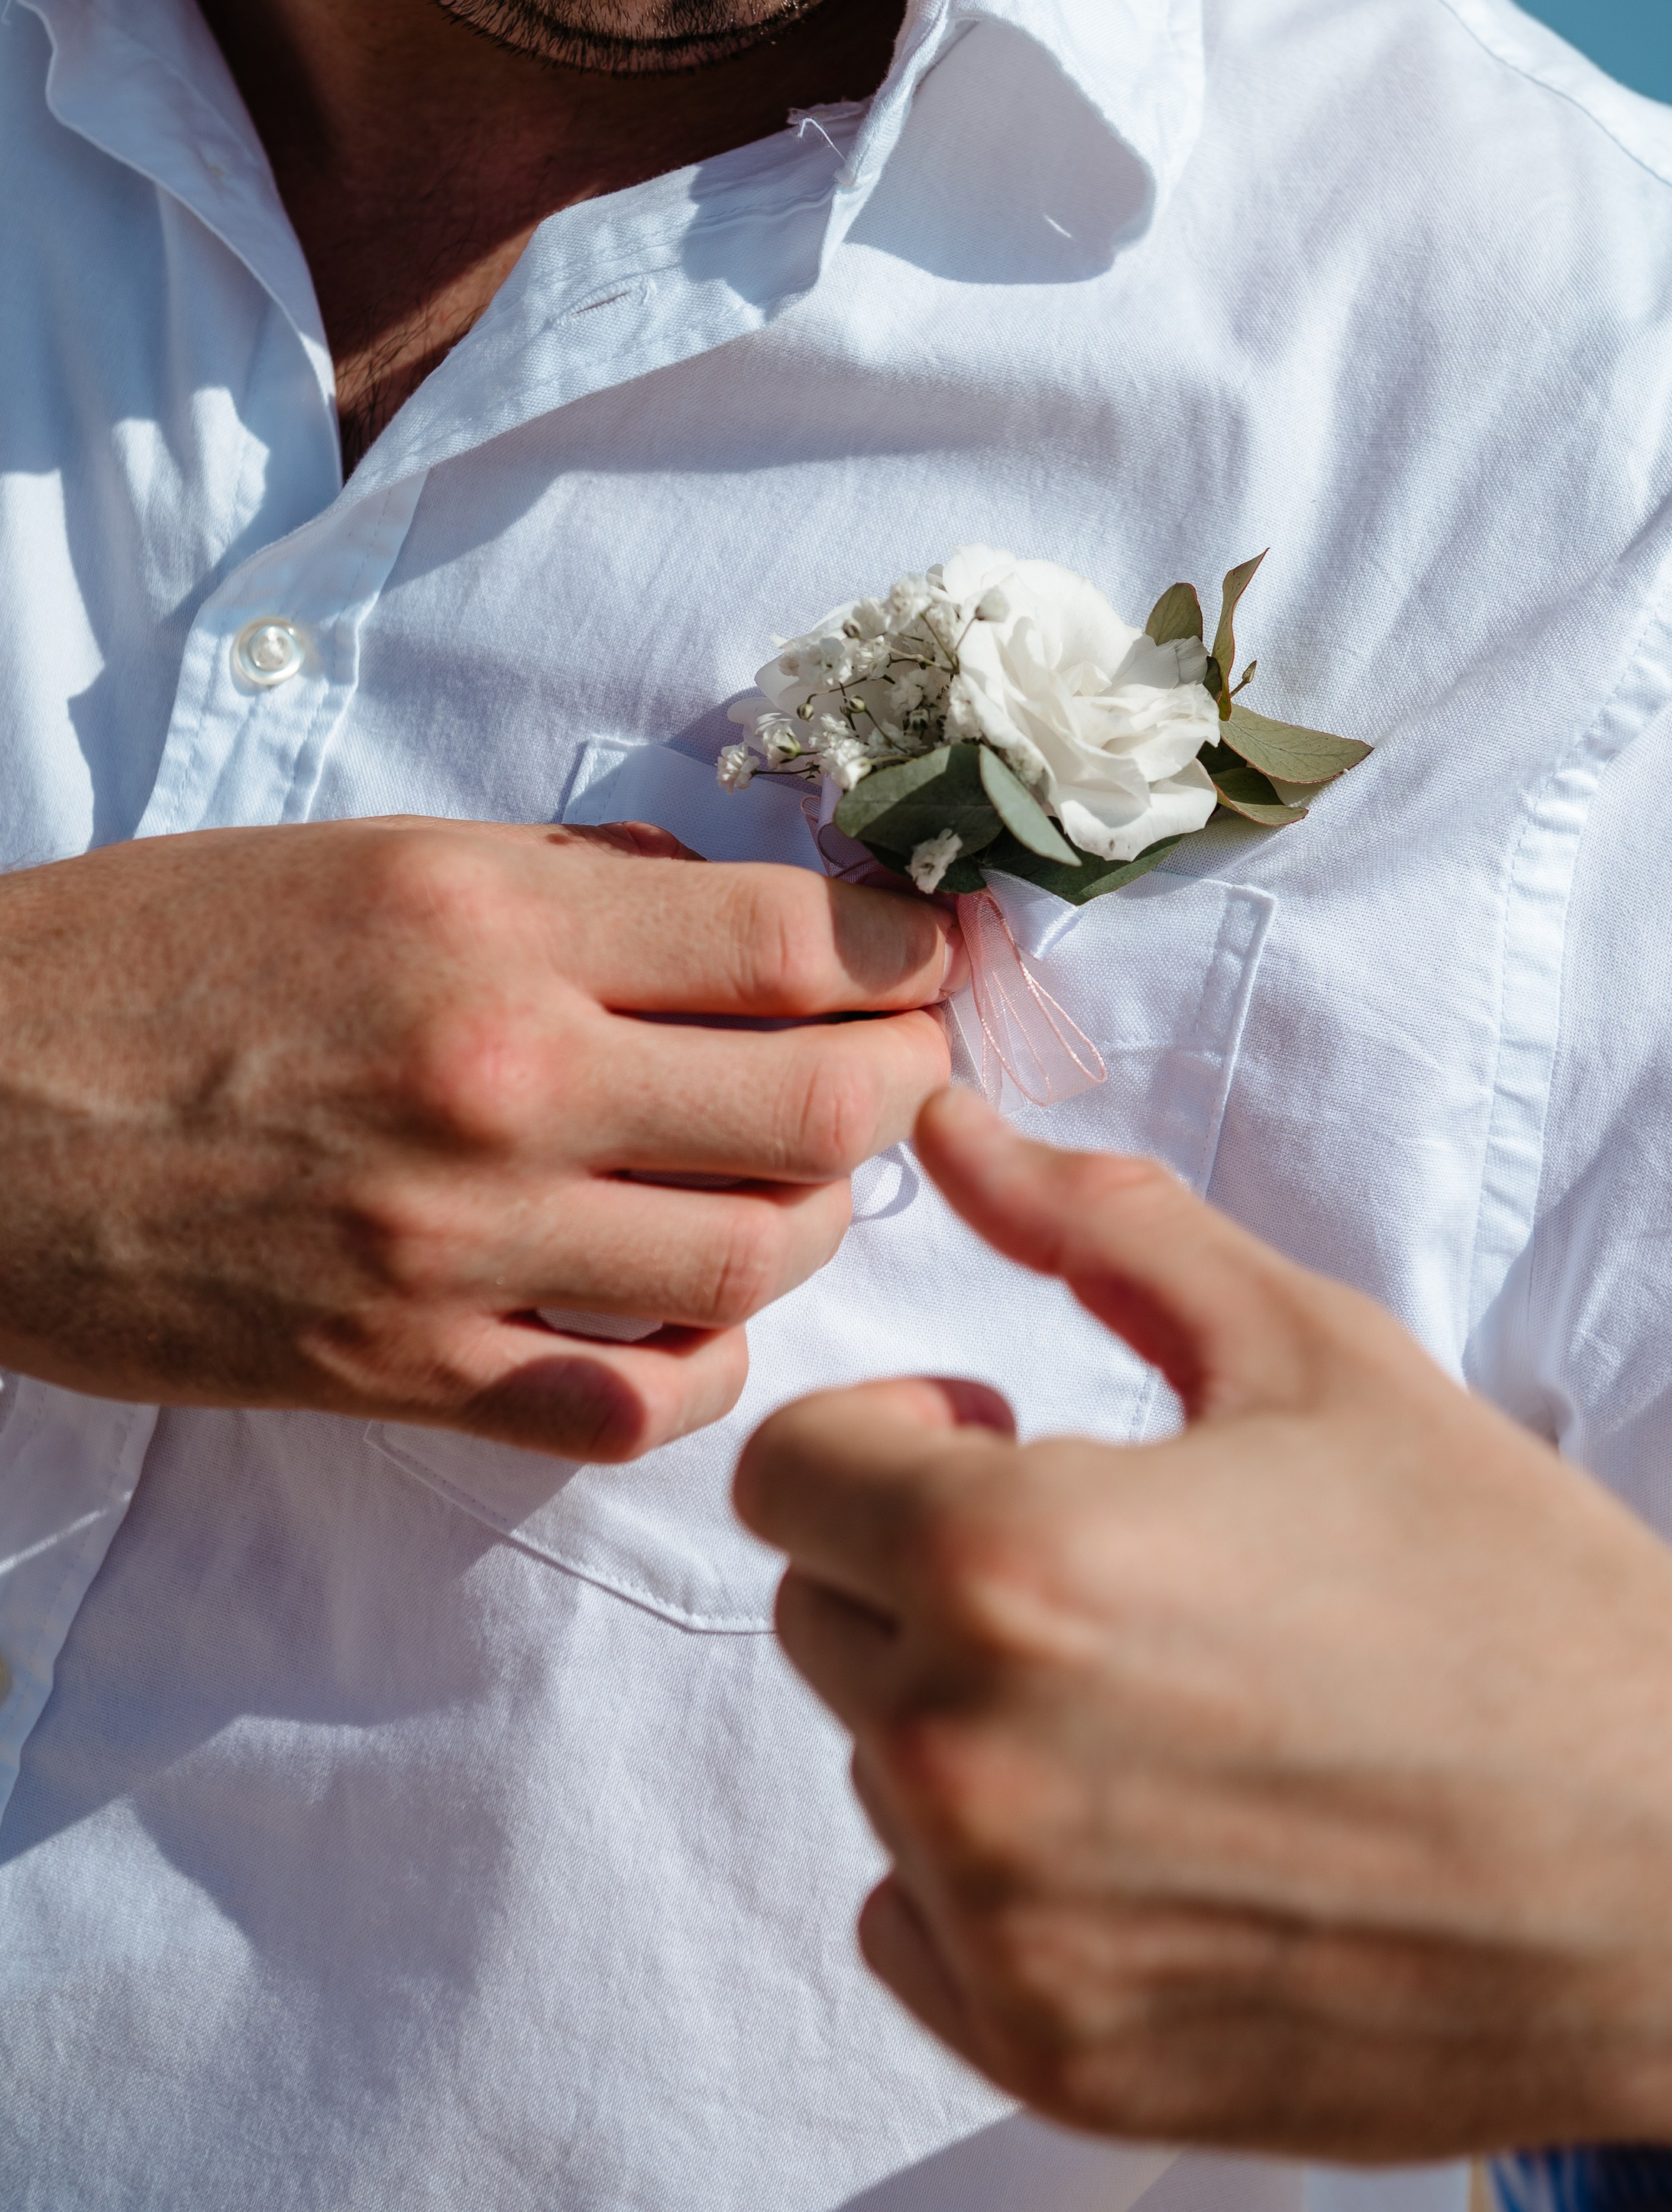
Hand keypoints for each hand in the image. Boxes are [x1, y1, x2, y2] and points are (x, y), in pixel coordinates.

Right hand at [0, 816, 954, 1459]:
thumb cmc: (161, 956)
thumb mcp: (373, 856)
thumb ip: (574, 883)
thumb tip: (737, 908)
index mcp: (492, 923)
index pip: (795, 944)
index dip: (907, 953)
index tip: (925, 960)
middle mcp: (497, 1080)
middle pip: (819, 1107)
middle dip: (901, 1082)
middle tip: (897, 1065)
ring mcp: (455, 1243)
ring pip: (753, 1259)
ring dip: (814, 1219)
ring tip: (793, 1180)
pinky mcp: (404, 1369)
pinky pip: (636, 1399)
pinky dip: (708, 1360)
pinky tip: (697, 1308)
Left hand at [737, 1089, 1671, 2163]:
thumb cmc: (1507, 1585)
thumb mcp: (1310, 1351)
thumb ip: (1095, 1225)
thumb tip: (951, 1124)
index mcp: (1012, 1561)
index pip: (786, 1472)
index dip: (888, 1435)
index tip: (995, 1437)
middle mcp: (971, 1761)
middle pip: (821, 1613)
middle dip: (924, 1561)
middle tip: (1106, 1558)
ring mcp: (1005, 1932)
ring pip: (878, 1767)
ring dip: (969, 1713)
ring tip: (1160, 1694)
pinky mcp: (1053, 2055)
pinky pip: (916, 1923)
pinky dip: (991, 1873)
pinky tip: (1153, 1826)